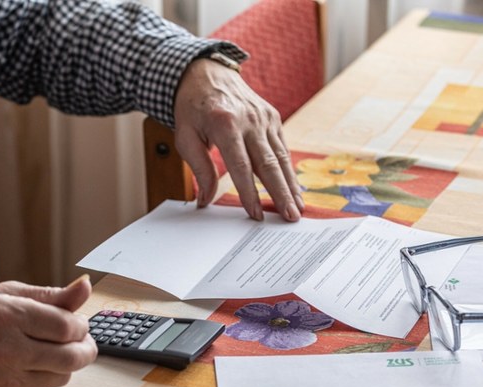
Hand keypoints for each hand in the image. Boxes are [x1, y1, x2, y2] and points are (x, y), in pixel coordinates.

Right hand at [0, 275, 96, 386]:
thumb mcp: (5, 294)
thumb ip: (49, 295)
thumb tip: (85, 287)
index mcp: (7, 316)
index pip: (65, 327)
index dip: (81, 325)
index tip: (79, 322)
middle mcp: (6, 350)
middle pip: (71, 357)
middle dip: (86, 348)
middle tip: (82, 340)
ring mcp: (5, 380)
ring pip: (62, 376)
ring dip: (67, 363)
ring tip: (54, 349)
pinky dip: (47, 377)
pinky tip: (34, 364)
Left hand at [173, 58, 303, 221]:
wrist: (206, 74)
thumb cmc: (193, 108)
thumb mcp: (185, 136)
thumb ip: (199, 169)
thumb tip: (205, 200)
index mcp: (225, 124)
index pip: (241, 166)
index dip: (249, 192)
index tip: (256, 214)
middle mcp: (249, 120)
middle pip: (269, 164)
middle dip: (281, 193)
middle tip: (291, 217)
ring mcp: (264, 118)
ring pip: (281, 157)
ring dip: (290, 185)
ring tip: (298, 208)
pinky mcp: (272, 118)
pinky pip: (282, 147)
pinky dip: (289, 170)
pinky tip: (294, 188)